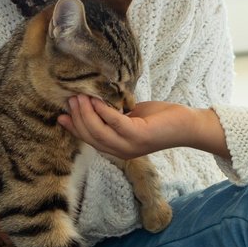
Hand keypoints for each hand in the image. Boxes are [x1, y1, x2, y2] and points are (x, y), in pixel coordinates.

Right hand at [58, 97, 227, 158]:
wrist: (187, 125)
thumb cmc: (161, 119)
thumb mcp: (132, 117)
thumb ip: (114, 115)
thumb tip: (95, 103)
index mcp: (118, 148)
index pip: (88, 140)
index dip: (73, 128)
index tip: (60, 115)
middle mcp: (121, 151)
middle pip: (89, 136)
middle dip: (77, 117)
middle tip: (70, 98)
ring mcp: (129, 145)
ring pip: (97, 131)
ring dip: (85, 112)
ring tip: (80, 96)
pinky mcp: (138, 135)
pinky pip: (113, 122)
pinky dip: (102, 110)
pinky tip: (96, 98)